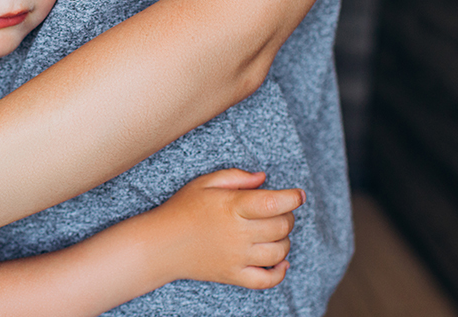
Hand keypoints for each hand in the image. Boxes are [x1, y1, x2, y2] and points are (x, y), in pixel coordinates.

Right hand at [146, 169, 302, 288]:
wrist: (160, 244)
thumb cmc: (181, 209)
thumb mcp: (204, 183)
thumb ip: (236, 177)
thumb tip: (263, 178)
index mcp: (232, 207)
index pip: (275, 204)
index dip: (293, 198)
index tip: (297, 195)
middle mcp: (238, 234)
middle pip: (281, 227)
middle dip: (288, 217)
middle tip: (278, 211)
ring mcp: (237, 257)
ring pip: (279, 252)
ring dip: (285, 240)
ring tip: (273, 233)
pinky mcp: (233, 275)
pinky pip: (266, 280)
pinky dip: (280, 273)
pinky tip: (281, 262)